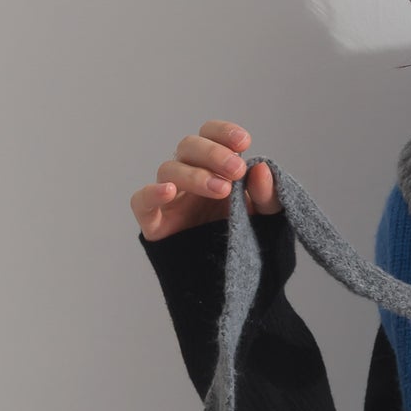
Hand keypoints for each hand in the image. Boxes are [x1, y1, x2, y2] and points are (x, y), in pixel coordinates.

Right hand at [131, 120, 281, 241]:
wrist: (235, 277)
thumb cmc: (246, 238)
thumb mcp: (266, 216)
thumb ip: (268, 195)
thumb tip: (261, 168)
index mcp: (215, 167)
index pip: (211, 135)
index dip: (223, 133)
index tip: (244, 142)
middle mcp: (190, 175)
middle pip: (188, 146)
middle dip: (213, 154)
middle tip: (236, 170)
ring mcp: (171, 197)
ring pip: (168, 169)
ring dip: (194, 175)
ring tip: (222, 190)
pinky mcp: (155, 221)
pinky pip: (142, 201)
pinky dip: (152, 192)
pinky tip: (169, 192)